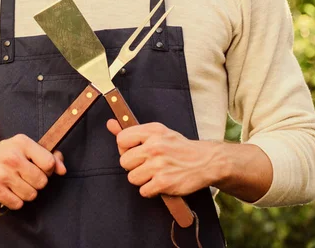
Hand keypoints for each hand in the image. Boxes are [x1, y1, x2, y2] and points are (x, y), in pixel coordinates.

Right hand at [0, 135, 65, 209]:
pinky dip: (16, 201)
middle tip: (27, 177)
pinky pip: (18, 204)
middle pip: (41, 182)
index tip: (42, 168)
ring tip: (17, 184)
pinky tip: (9, 191)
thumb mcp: (24, 147)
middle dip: (37, 182)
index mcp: (22, 144)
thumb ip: (47, 155)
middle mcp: (13, 158)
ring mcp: (3, 175)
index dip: (49, 169)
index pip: (48, 162)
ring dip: (27, 192)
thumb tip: (63, 169)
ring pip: (31, 195)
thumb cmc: (5, 154)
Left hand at [106, 120, 220, 197]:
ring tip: (154, 173)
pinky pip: (143, 191)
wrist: (205, 161)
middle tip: (146, 164)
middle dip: (133, 166)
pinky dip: (150, 190)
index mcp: (152, 131)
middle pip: (124, 162)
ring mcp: (159, 165)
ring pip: (132, 178)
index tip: (134, 151)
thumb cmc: (178, 147)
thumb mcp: (158, 132)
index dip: (124, 148)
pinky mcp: (164, 182)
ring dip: (142, 179)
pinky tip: (160, 182)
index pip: (122, 140)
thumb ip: (132, 131)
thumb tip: (110, 124)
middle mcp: (154, 146)